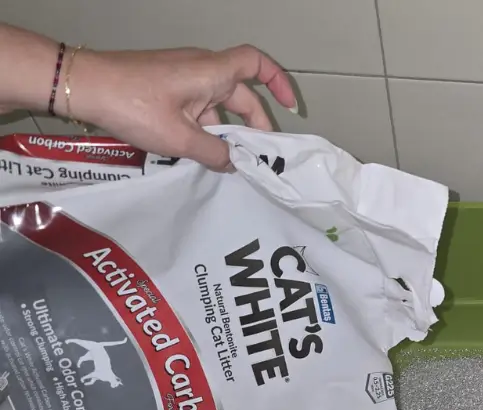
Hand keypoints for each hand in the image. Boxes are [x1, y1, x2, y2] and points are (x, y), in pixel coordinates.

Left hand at [70, 45, 297, 170]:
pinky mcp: (167, 87)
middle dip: (253, 125)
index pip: (256, 64)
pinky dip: (206, 129)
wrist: (83, 87)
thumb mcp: (179, 138)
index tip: (290, 107)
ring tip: (227, 164)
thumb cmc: (133, 105)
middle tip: (258, 157)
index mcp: (211, 72)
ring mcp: (183, 77)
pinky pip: (199, 107)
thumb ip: (214, 153)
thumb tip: (234, 164)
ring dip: (226, 132)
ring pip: (218, 105)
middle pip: (241, 94)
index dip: (278, 82)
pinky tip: (200, 154)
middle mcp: (202, 70)